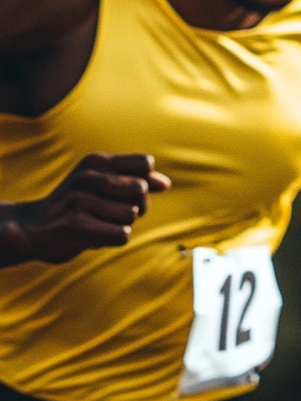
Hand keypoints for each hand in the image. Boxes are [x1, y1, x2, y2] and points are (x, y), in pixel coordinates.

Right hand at [0, 153, 170, 265]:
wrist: (34, 229)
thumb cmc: (79, 204)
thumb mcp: (105, 184)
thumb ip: (139, 180)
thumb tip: (166, 184)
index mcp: (96, 161)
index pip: (145, 164)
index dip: (146, 181)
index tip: (129, 191)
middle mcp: (86, 176)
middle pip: (141, 189)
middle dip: (138, 205)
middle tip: (116, 212)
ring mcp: (78, 200)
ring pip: (132, 214)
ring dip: (122, 224)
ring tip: (100, 223)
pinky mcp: (75, 226)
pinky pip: (122, 234)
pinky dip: (115, 238)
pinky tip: (95, 235)